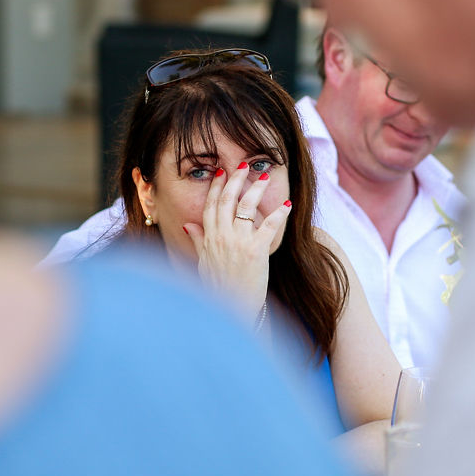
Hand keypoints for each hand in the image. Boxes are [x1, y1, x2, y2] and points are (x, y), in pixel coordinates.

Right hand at [183, 163, 291, 322]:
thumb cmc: (218, 290)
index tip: (222, 172)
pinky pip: (269, 226)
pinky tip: (286, 205)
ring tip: (264, 175)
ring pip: (247, 206)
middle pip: (228, 199)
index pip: (211, 205)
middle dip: (236, 179)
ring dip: (256, 188)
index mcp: (209, 238)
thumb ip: (198, 242)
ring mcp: (239, 242)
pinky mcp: (256, 251)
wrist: (232, 311)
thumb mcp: (203, 264)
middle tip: (243, 164)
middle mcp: (222, 236)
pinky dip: (278, 214)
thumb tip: (188, 226)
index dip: (217, 187)